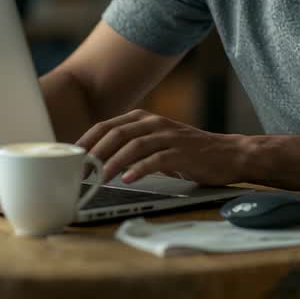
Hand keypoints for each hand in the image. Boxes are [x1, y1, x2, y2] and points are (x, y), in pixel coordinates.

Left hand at [76, 109, 247, 185]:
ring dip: (113, 162)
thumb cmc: (188, 152)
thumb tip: (97, 161)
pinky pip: (156, 159)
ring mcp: (169, 136)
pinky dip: (139, 169)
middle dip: (94, 153)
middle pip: (116, 133)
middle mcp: (154, 123)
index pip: (106, 125)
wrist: (228, 154)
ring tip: (100, 177)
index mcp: (143, 119)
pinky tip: (128, 180)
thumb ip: (131, 146)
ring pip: (133, 145)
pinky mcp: (182, 152)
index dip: (86, 141)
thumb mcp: (156, 143)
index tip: (70, 158)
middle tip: (80, 172)